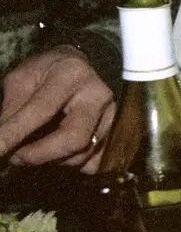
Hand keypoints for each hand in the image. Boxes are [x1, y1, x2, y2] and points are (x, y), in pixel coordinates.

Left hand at [0, 47, 114, 169]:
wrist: (81, 67)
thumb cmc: (47, 72)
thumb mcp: (23, 79)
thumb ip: (11, 108)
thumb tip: (0, 141)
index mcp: (71, 75)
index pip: (42, 110)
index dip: (15, 133)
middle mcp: (98, 95)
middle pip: (74, 138)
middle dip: (40, 155)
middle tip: (16, 157)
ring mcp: (113, 116)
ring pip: (82, 154)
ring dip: (52, 160)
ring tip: (34, 150)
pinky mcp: (117, 133)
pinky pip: (94, 163)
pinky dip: (73, 164)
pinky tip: (59, 153)